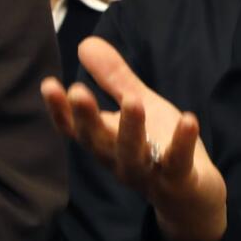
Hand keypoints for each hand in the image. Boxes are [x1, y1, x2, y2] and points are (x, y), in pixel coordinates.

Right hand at [42, 36, 227, 240]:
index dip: (59, 110)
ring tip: (133, 101)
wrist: (192, 197)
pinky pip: (177, 163)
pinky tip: (189, 119)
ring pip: (132, 155)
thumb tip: (85, 43)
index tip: (49, 84)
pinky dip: (182, 143)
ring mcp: (147, 173)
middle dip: (86, 118)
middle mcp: (118, 160)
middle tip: (77, 91)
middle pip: (97, 142)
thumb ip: (113, 79)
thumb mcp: (137, 105)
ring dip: (130, 129)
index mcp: (105, 141)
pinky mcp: (178, 181)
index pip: (74, 128)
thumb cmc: (158, 147)